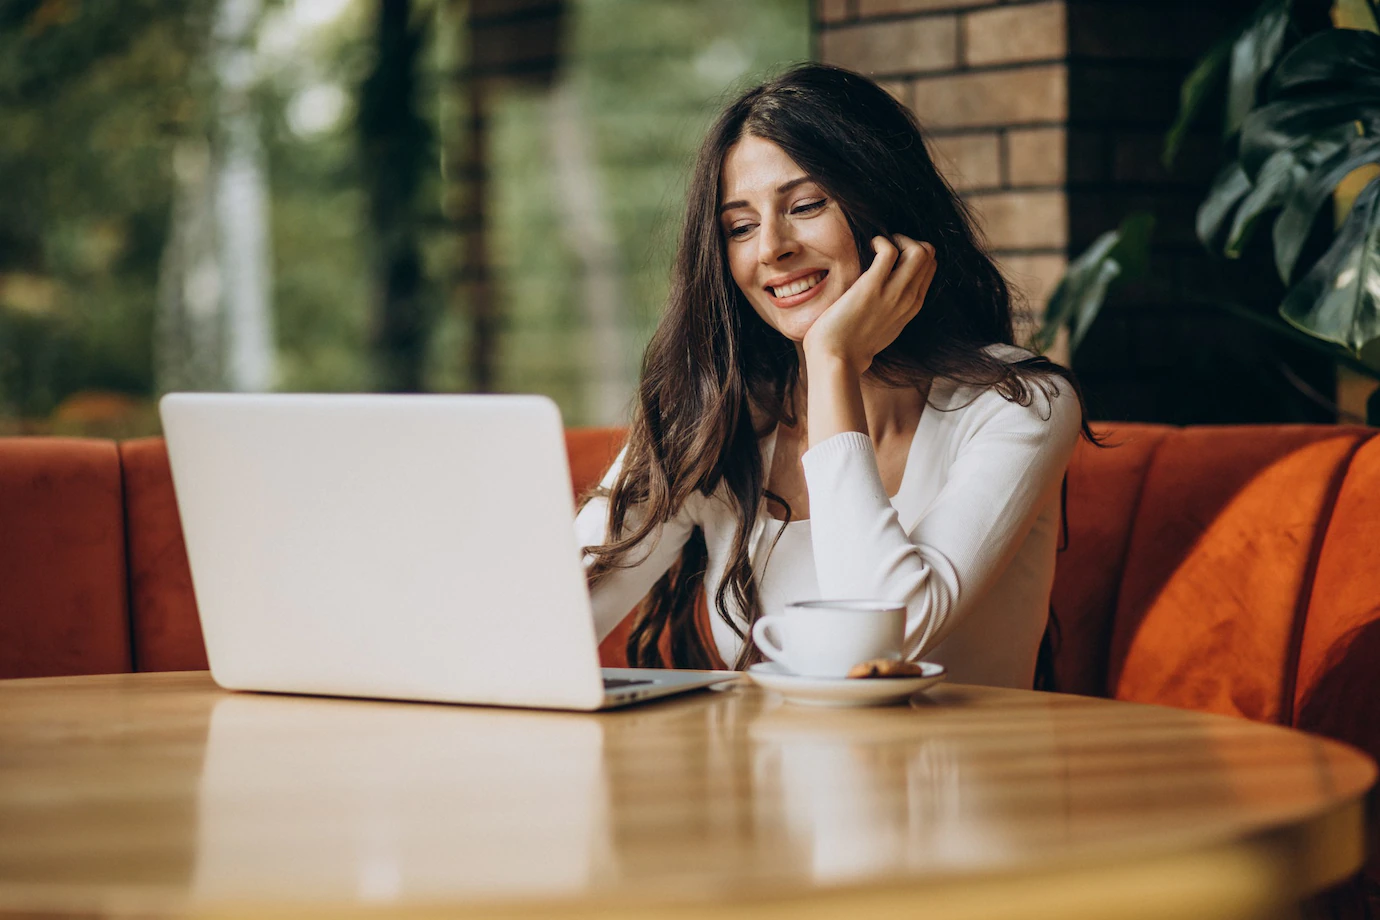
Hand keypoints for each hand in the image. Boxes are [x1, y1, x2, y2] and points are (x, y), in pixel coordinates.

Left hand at [801, 234, 935, 375]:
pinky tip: (868, 247)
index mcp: (912, 307)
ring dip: (899, 239)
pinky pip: (889, 251)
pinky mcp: (872, 287)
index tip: (894, 254)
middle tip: (887, 246)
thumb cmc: (851, 346)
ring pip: (919, 251)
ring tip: (879, 245)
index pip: (930, 268)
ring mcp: (893, 294)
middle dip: (910, 241)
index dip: (915, 253)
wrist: (837, 360)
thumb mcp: (883, 328)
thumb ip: (891, 310)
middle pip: (929, 255)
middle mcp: (909, 299)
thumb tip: (883, 296)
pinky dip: (881, 241)